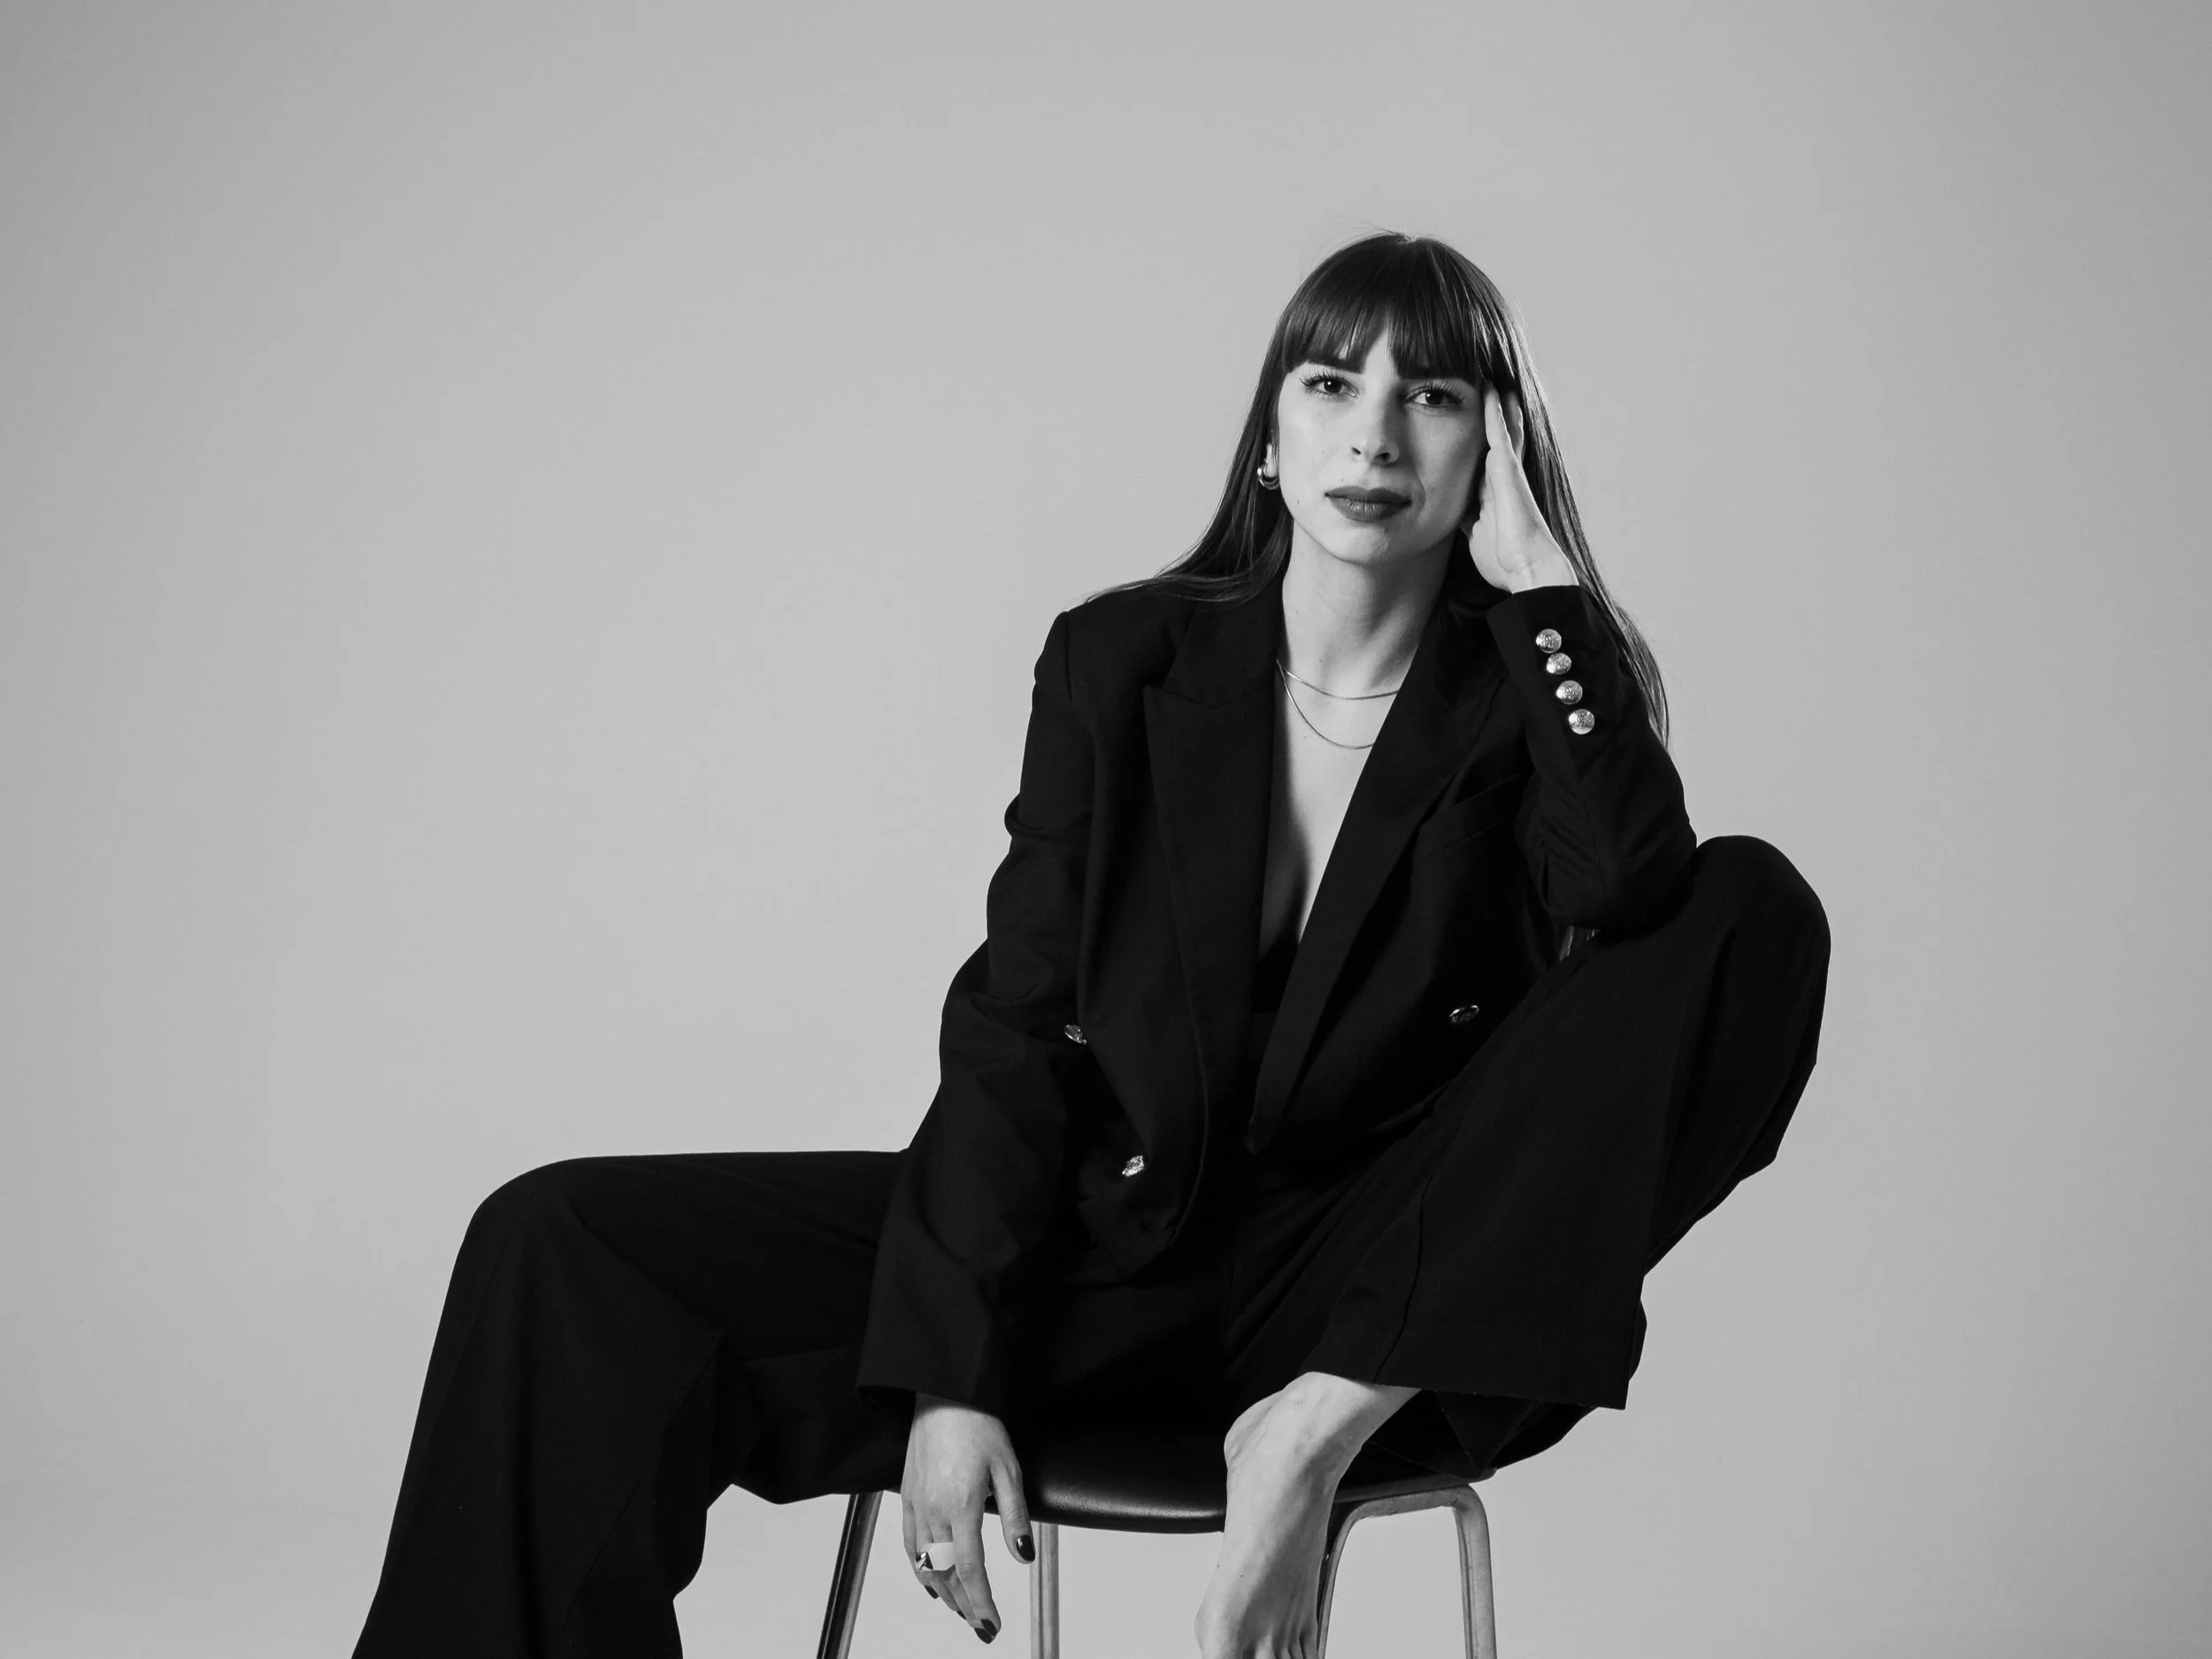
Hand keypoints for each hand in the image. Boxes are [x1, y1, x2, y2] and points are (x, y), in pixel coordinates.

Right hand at [900, 1393, 1033, 1642]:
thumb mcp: (1009, 1468)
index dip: (982, 1602)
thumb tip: (1023, 1555)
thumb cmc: (977, 1424)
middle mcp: (934, 1511)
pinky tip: (930, 1583)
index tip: (992, 1624)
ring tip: (962, 1609)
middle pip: (946, 1574)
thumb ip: (1015, 1516)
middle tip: (982, 1625)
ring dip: (944, 1593)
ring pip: (925, 1565)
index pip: (970, 1569)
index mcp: (962, 1505)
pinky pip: (908, 1545)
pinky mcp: (907, 1497)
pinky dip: (919, 1570)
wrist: (942, 1395)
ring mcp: (916, 1505)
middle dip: (965, 1605)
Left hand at [1464, 386, 1579, 593]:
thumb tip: (1451, 512)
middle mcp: (1503, 477)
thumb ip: (1466, 518)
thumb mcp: (1474, 534)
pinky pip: (1500, 433)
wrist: (1525, 569)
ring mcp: (1507, 471)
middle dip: (1493, 415)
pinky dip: (1493, 410)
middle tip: (1487, 387)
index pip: (1483, 457)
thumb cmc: (1503, 560)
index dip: (1477, 438)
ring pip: (1501, 428)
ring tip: (1490, 377)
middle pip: (1497, 437)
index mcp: (1494, 492)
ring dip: (1496, 404)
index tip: (1468, 420)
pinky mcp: (1508, 469)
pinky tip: (1489, 389)